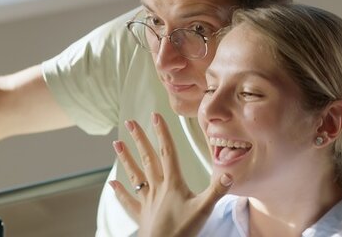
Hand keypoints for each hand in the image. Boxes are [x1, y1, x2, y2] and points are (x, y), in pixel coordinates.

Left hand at [109, 113, 232, 236]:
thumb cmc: (183, 230)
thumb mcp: (204, 209)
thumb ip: (216, 190)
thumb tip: (229, 173)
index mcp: (173, 183)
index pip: (167, 152)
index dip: (162, 133)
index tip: (155, 116)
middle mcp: (157, 188)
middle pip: (148, 158)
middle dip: (140, 139)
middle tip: (130, 123)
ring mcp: (147, 201)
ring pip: (135, 175)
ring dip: (126, 158)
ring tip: (116, 143)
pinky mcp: (142, 215)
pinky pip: (129, 201)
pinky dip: (120, 192)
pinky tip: (112, 184)